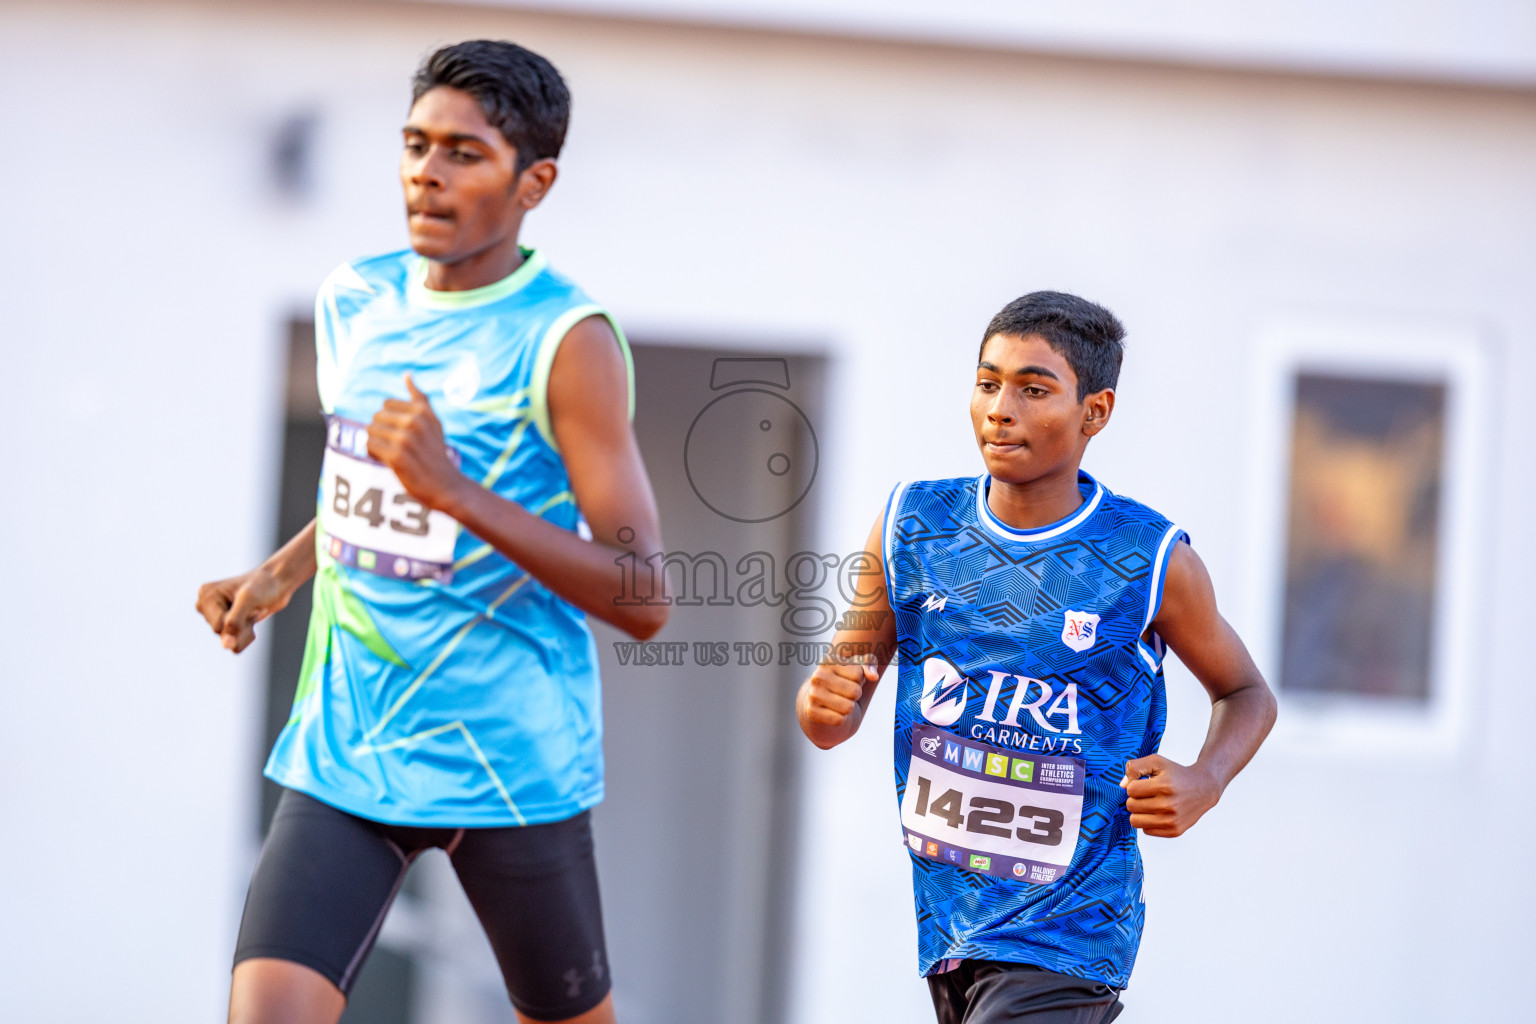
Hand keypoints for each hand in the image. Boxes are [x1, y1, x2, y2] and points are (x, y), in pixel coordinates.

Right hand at [195, 568, 292, 652]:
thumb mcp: (249, 599)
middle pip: (221, 634)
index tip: (249, 604)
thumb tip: (225, 646)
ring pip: (228, 642)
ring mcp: (215, 615)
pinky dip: (246, 636)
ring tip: (252, 612)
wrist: (278, 584)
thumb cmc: (264, 586)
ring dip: (246, 630)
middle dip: (242, 626)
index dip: (238, 621)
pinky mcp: (225, 624)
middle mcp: (206, 606)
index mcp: (206, 595)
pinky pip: (234, 645)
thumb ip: (234, 622)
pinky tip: (251, 619)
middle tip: (252, 608)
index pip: (218, 626)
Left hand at [366, 374, 466, 512]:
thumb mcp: (433, 422)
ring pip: (371, 431)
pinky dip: (374, 454)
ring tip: (392, 453)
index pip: (386, 404)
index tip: (402, 433)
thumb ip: (420, 398)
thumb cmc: (435, 452)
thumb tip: (407, 375)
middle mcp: (414, 421)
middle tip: (396, 446)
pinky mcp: (396, 456)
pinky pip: (370, 446)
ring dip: (377, 443)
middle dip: (381, 432)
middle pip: (376, 417)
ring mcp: (405, 438)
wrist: (446, 485)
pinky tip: (387, 461)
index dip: (390, 420)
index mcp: (422, 410)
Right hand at [798, 658, 878, 737]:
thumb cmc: (843, 679)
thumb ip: (869, 664)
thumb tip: (874, 676)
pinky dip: (840, 718)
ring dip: (849, 707)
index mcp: (828, 661)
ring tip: (840, 701)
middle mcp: (818, 676)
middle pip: (855, 691)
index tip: (849, 679)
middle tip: (845, 693)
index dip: (859, 680)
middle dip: (855, 694)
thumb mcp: (857, 667)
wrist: (819, 699)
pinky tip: (832, 711)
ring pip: (848, 708)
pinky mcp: (811, 712)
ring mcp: (813, 694)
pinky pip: (839, 720)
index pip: (859, 674)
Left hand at [1119, 754, 1220, 837]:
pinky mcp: (1174, 831)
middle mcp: (1169, 805)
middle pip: (1131, 806)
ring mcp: (1172, 820)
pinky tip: (1159, 813)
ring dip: (1139, 812)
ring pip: (1135, 821)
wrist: (1204, 788)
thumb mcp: (1156, 762)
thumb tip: (1122, 786)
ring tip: (1150, 804)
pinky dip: (1149, 822)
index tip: (1145, 783)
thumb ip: (1135, 768)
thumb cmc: (1177, 774)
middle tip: (1148, 794)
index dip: (1134, 785)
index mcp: (1164, 786)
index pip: (1130, 790)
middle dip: (1136, 798)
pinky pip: (1146, 831)